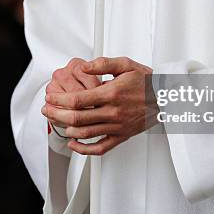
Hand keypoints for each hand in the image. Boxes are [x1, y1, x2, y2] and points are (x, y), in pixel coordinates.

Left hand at [42, 57, 156, 155]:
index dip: (59, 100)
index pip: (78, 99)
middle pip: (77, 118)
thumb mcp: (126, 64)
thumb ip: (103, 64)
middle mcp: (114, 112)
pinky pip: (101, 148)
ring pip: (86, 133)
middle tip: (47, 110)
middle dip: (57, 114)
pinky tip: (74, 144)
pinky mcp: (122, 136)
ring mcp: (118, 126)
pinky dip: (84, 149)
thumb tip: (83, 66)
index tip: (50, 97)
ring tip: (56, 121)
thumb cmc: (147, 81)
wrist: (167, 97)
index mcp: (112, 93)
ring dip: (66, 129)